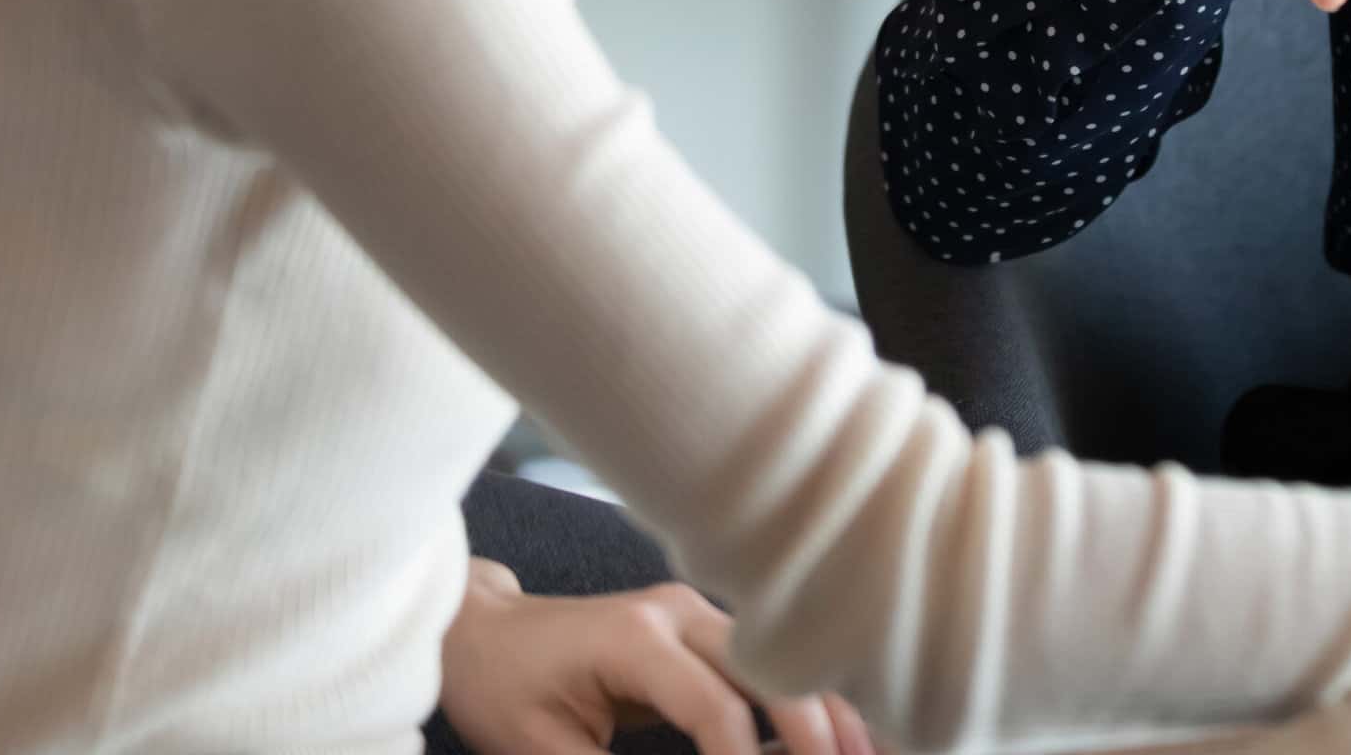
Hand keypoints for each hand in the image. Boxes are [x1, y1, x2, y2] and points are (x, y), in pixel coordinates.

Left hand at [439, 559, 873, 754]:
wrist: (481, 632)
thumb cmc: (504, 692)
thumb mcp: (541, 754)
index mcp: (636, 638)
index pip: (717, 706)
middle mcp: (677, 611)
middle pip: (768, 668)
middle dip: (814, 732)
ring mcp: (693, 611)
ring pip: (780, 659)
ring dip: (824, 710)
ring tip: (869, 753)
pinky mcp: (700, 626)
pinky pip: (764, 662)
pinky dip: (801, 697)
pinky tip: (837, 730)